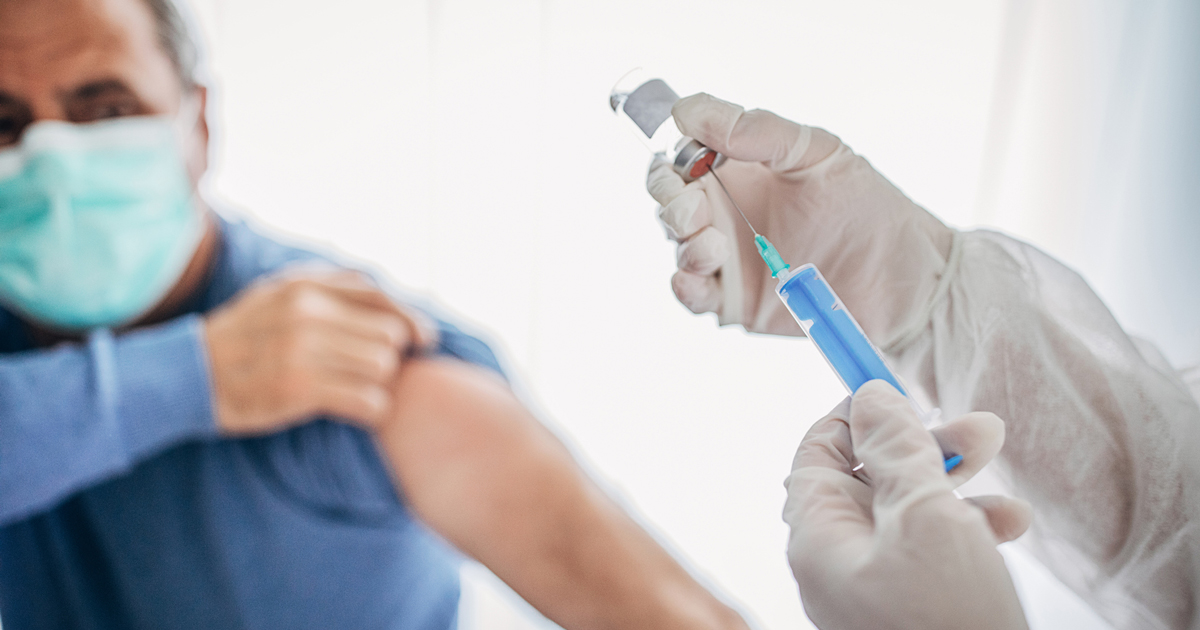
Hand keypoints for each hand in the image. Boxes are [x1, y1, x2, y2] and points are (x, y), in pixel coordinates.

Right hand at [204, 268, 435, 434]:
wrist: (189, 375)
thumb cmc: (247, 336)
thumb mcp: (280, 293)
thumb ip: (331, 289)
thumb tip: (391, 301)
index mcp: (305, 286)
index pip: (381, 298)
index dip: (412, 321)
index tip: (425, 340)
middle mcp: (306, 311)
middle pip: (389, 335)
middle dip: (389, 356)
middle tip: (371, 372)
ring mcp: (302, 349)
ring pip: (383, 367)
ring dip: (380, 384)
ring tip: (359, 390)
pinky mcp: (299, 389)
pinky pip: (368, 401)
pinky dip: (373, 410)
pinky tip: (361, 411)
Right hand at [647, 94, 953, 341]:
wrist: (906, 278)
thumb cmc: (869, 208)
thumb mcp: (817, 153)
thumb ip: (756, 131)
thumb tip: (688, 111)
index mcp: (740, 169)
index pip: (682, 156)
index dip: (673, 156)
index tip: (689, 158)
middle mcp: (727, 211)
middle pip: (669, 199)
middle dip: (670, 201)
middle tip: (695, 209)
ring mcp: (728, 257)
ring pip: (677, 245)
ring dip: (683, 243)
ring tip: (715, 246)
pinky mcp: (735, 301)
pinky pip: (692, 293)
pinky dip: (685, 285)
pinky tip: (698, 278)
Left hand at [783, 380, 1030, 629]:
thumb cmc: (946, 617)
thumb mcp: (923, 515)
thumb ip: (895, 452)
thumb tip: (870, 397)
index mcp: (819, 535)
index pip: (818, 453)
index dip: (856, 415)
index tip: (898, 388)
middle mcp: (838, 561)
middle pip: (867, 477)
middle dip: (922, 444)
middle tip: (980, 427)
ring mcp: (874, 588)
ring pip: (907, 510)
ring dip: (954, 480)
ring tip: (1001, 461)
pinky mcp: (912, 610)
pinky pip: (931, 552)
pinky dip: (968, 528)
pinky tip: (1011, 523)